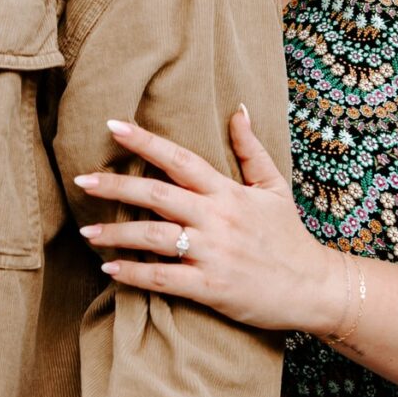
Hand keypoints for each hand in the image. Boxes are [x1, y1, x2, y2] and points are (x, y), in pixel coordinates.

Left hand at [74, 108, 341, 335]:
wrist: (316, 288)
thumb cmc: (291, 237)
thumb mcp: (275, 188)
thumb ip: (251, 150)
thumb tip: (238, 109)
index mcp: (229, 192)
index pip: (180, 158)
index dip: (145, 141)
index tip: (112, 127)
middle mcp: (218, 218)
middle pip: (156, 194)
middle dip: (116, 185)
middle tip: (81, 180)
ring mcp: (214, 253)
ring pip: (153, 237)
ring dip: (115, 234)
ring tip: (86, 231)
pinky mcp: (212, 287)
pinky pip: (164, 279)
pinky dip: (134, 274)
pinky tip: (110, 269)